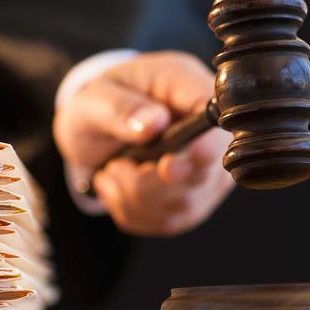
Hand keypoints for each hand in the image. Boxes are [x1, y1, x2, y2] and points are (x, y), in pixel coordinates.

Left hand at [53, 51, 234, 236]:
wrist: (92, 129)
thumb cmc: (101, 104)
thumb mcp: (96, 97)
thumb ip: (120, 108)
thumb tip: (153, 122)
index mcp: (189, 87)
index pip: (217, 121)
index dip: (200, 149)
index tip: (166, 166)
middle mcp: (210, 132)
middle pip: (203, 173)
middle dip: (148, 180)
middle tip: (116, 165)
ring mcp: (208, 169)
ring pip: (185, 205)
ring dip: (135, 198)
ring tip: (113, 172)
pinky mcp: (194, 199)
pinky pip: (169, 222)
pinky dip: (134, 212)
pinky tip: (119, 189)